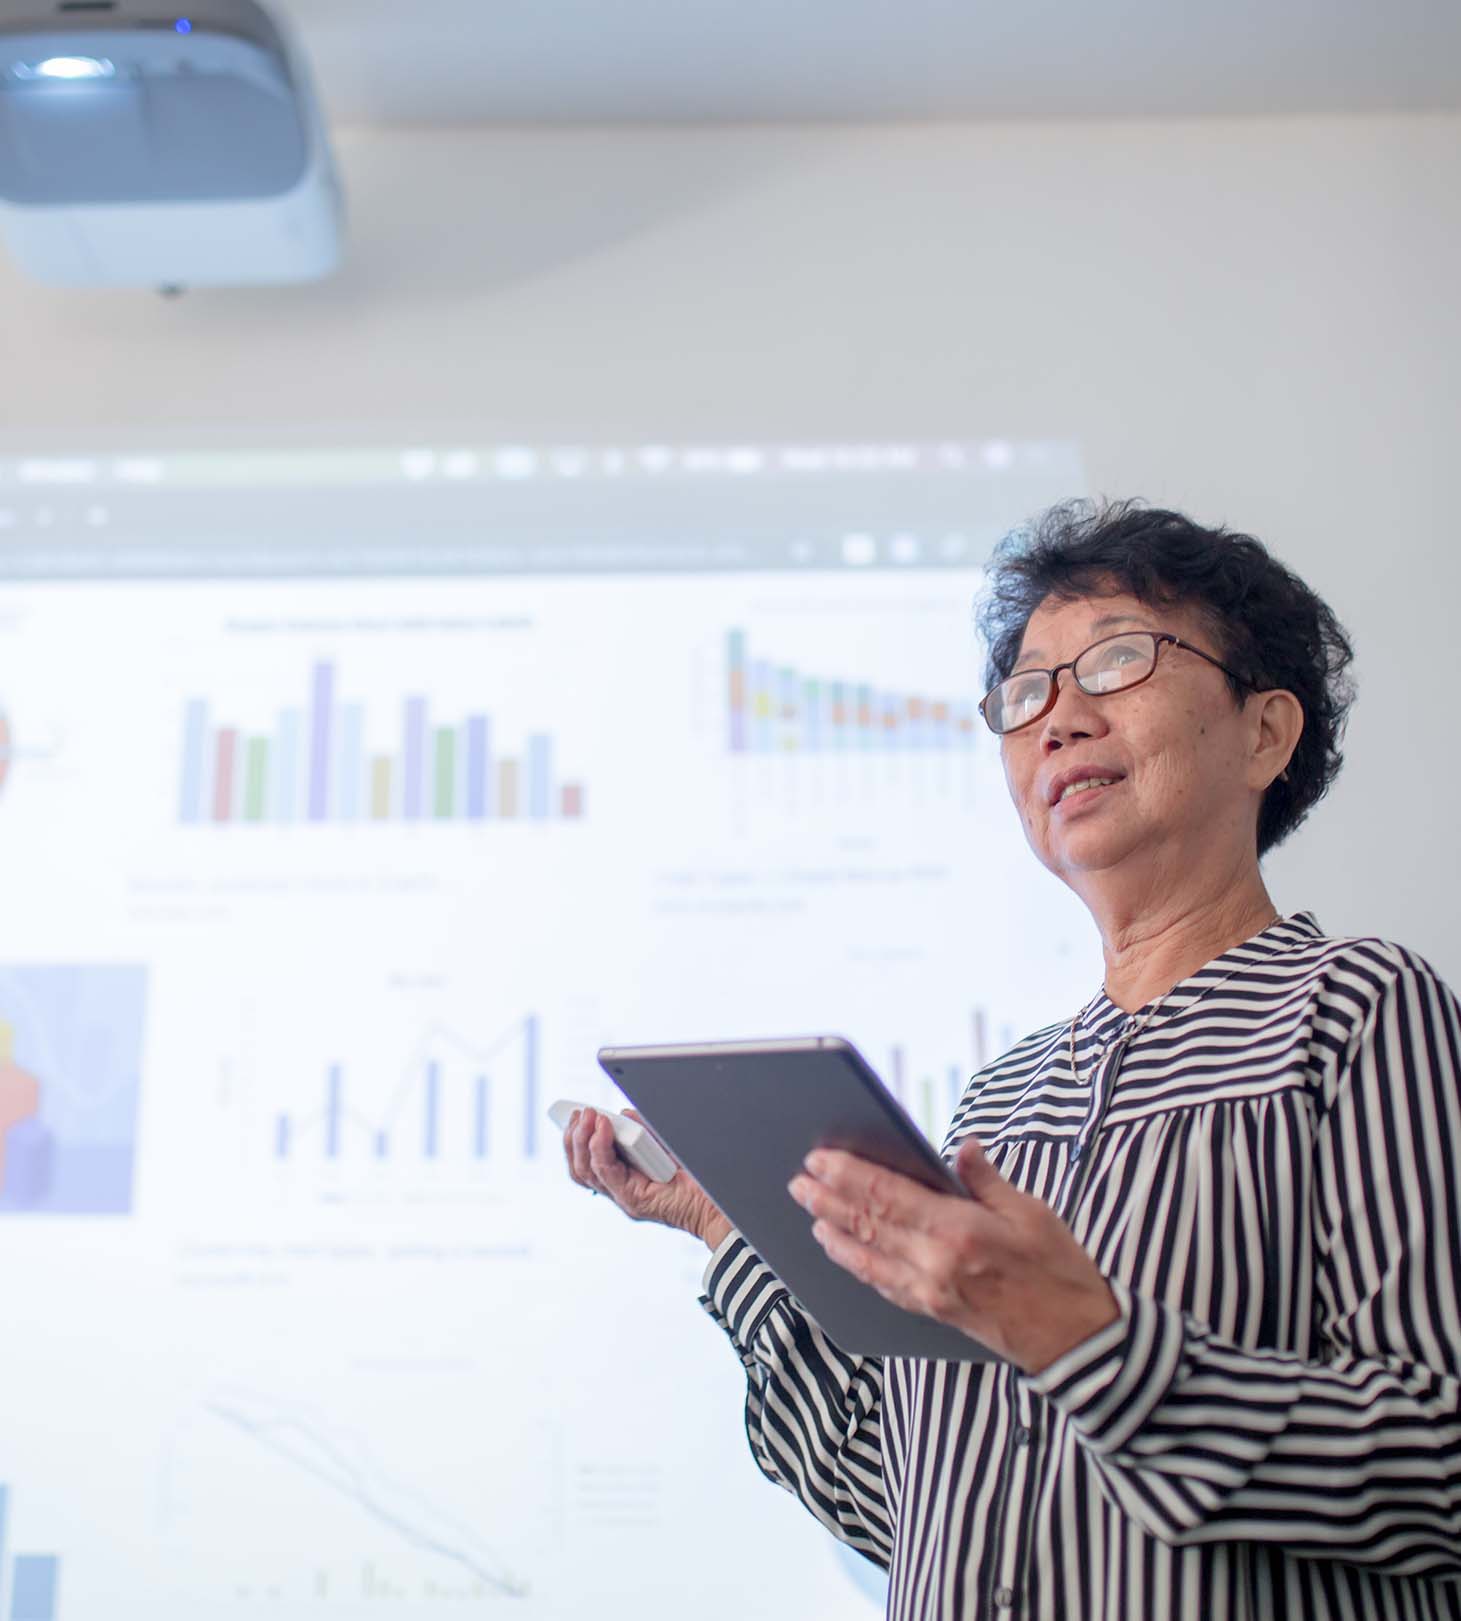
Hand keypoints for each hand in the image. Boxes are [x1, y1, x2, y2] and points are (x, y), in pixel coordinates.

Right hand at [563, 1108, 731, 1250]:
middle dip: (574, 1138)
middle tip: (579, 1112)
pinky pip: (607, 1172)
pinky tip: (604, 1127)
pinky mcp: (633, 1200)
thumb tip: (622, 1115)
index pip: (586, 1162)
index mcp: (622, 1178)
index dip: (575, 1140)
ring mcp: (623, 1197)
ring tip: (588, 1116)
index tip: (574, 1115)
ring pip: (586, 1170)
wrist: (715, 1201)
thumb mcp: (661, 1143)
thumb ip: (640, 1130)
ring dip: (583, 1140)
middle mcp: (618, 1190)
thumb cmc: (692, 1175)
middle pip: (579, 1168)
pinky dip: (601, 1147)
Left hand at [788, 1137, 1118, 1373]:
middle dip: (827, 1201)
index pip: (888, 1195)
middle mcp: (935, 1262)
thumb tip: (962, 1148)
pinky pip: (884, 1285)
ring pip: (867, 1257)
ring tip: (810, 1214)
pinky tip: (843, 1252)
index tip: (820, 1158)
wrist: (1076, 1340)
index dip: (848, 1175)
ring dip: (833, 1234)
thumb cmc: (1059, 1271)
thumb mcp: (1031, 1212)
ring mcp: (930, 1292)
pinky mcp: (933, 1312)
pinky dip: (858, 1266)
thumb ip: (987, 1180)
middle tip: (798, 1182)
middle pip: (868, 1225)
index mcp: (959, 1230)